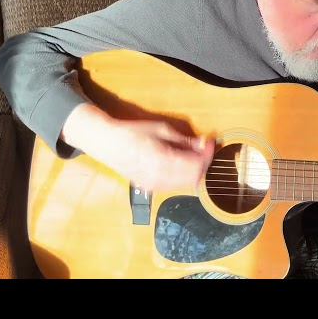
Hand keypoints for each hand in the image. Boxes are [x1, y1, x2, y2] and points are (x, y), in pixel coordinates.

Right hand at [100, 120, 214, 191]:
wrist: (107, 144)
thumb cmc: (133, 133)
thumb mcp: (162, 130)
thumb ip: (184, 140)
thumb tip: (202, 144)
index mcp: (162, 162)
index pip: (196, 166)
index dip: (207, 155)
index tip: (210, 142)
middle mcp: (160, 178)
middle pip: (194, 178)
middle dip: (203, 163)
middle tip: (204, 148)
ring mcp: (155, 186)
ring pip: (186, 184)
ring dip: (194, 170)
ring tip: (192, 153)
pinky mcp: (151, 188)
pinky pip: (175, 185)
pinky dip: (183, 175)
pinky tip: (180, 162)